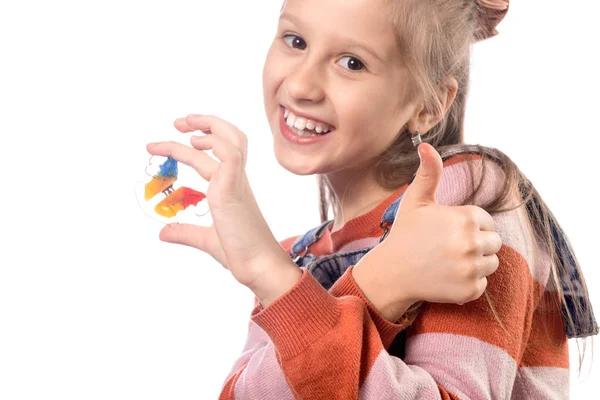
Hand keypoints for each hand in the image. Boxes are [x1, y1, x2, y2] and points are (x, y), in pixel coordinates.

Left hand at [146, 115, 296, 296]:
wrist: (258, 267)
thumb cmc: (242, 254)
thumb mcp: (206, 240)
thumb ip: (186, 233)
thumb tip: (163, 232)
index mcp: (234, 187)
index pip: (224, 151)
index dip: (204, 139)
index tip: (182, 135)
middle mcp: (237, 180)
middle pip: (231, 137)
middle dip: (206, 123)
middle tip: (179, 122)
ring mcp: (237, 182)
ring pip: (229, 140)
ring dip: (205, 127)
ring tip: (180, 126)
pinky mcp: (233, 189)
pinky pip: (228, 154)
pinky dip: (211, 143)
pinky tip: (193, 145)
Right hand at [352, 143, 502, 320]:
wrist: (391, 272)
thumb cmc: (405, 234)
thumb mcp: (416, 200)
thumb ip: (428, 172)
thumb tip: (425, 145)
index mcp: (465, 218)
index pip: (487, 221)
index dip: (469, 225)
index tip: (448, 231)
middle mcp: (472, 243)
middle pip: (494, 242)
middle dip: (476, 243)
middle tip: (449, 247)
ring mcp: (471, 269)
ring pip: (491, 263)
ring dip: (475, 263)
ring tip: (449, 261)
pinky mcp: (469, 291)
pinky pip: (482, 284)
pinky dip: (468, 283)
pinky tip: (447, 277)